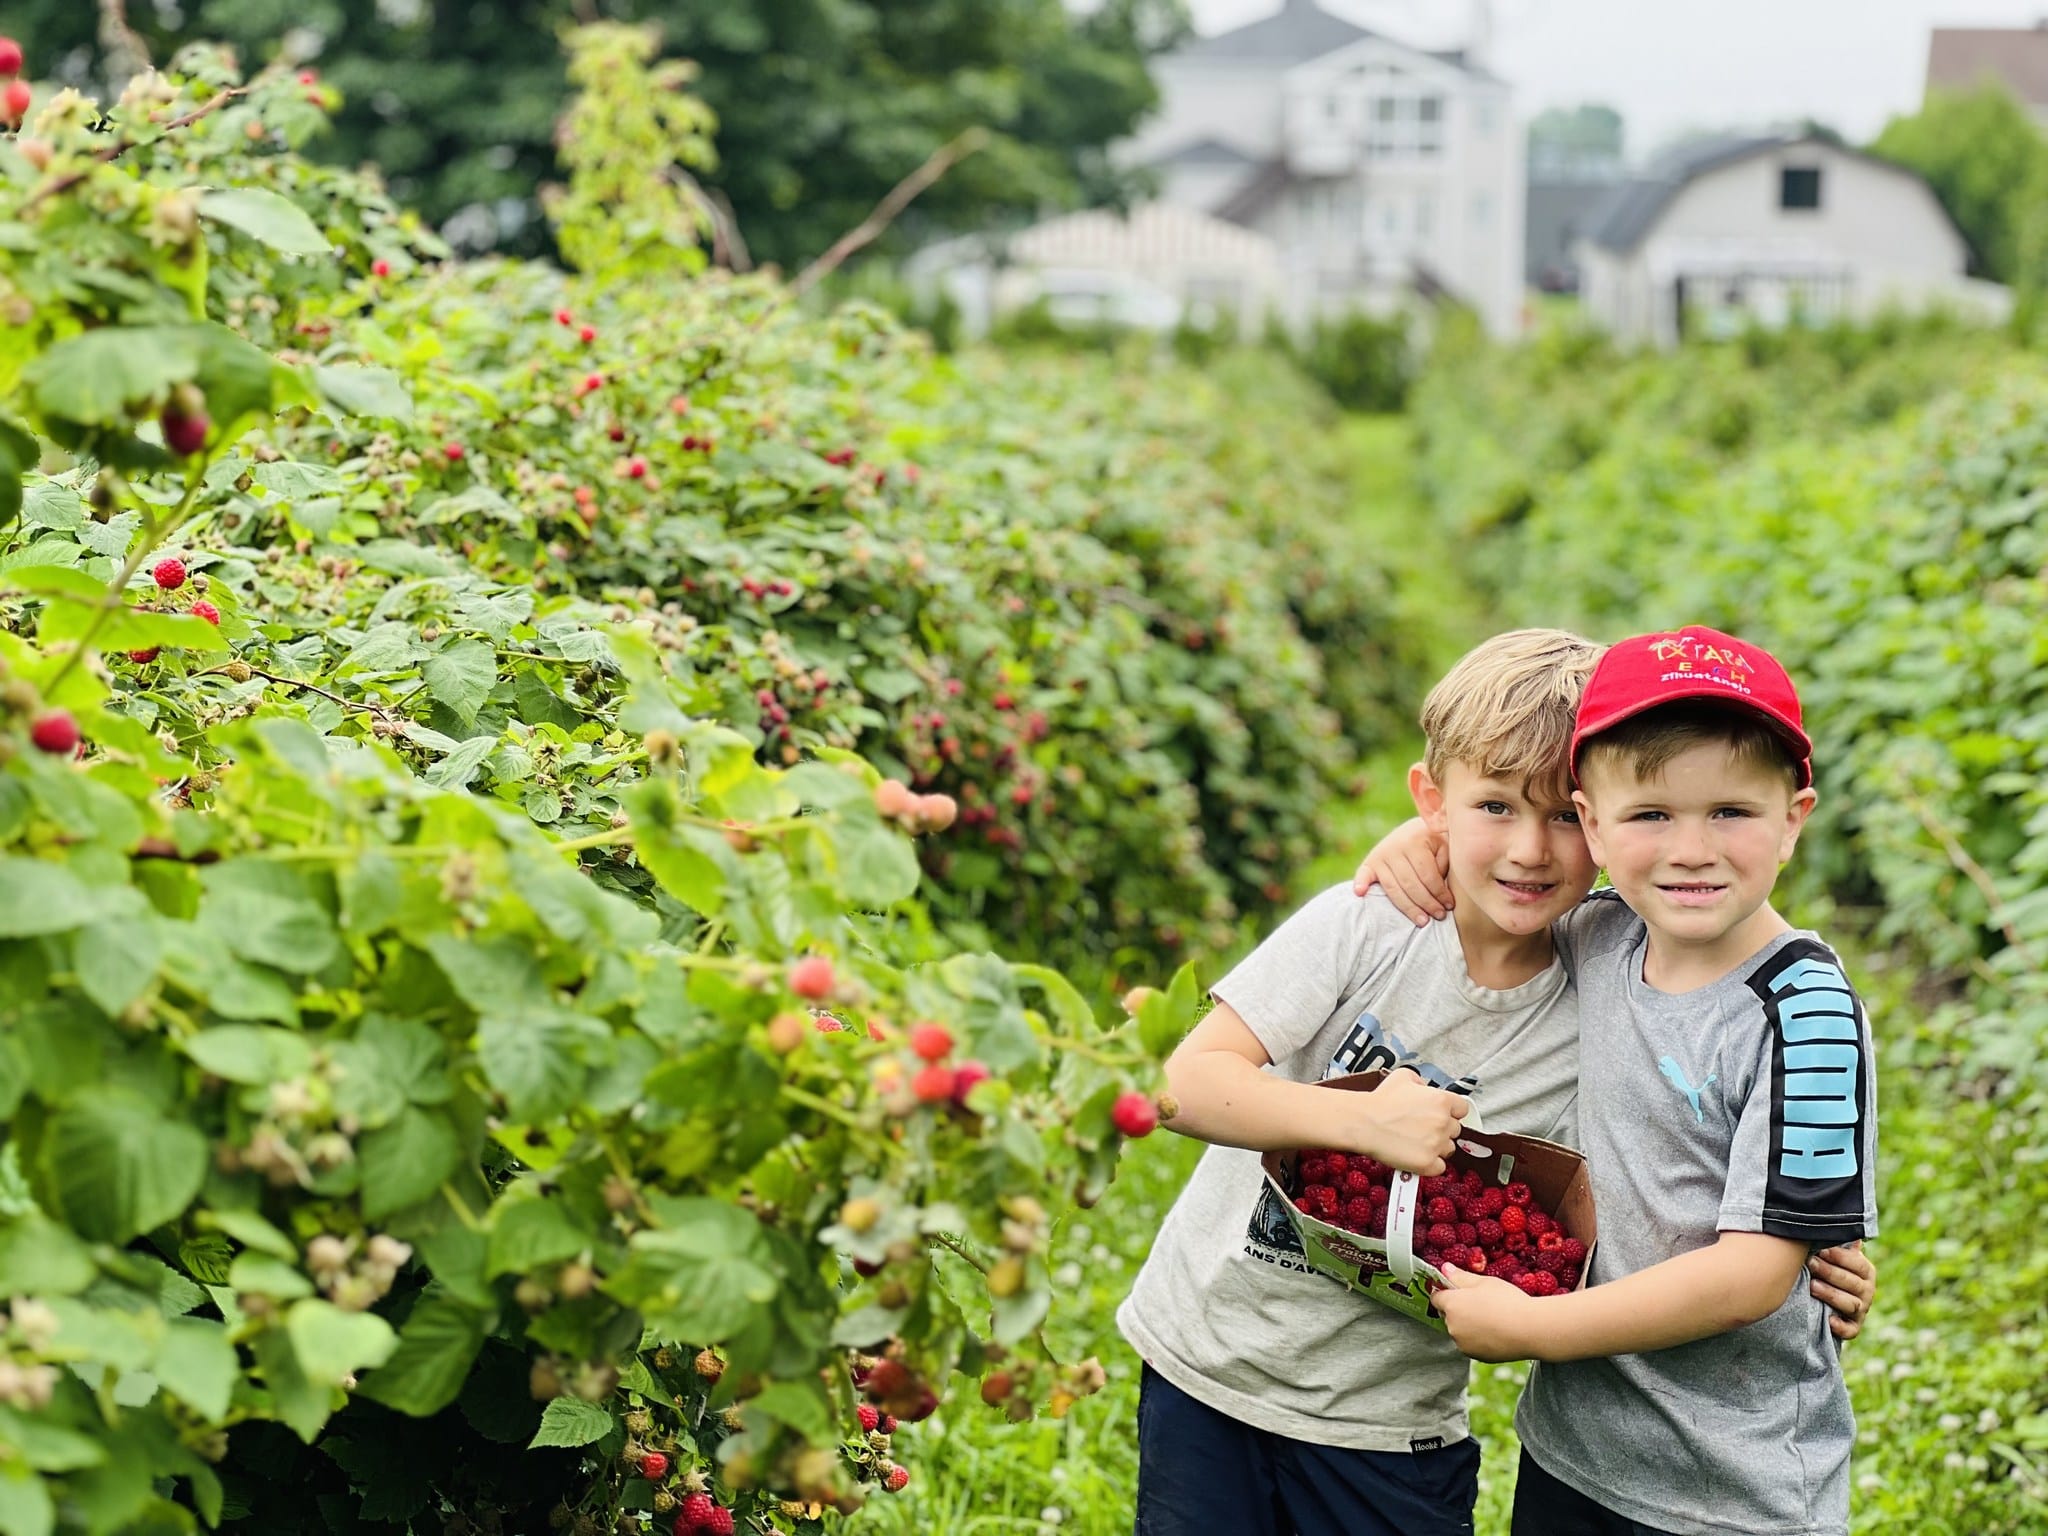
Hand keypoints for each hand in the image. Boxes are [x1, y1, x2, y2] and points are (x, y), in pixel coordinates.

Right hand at [1349, 1068, 1468, 1174]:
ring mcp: (1437, 1144)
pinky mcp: (1427, 1163)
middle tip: (1422, 1130)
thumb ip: (1421, 1083)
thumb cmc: (1380, 1101)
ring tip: (1416, 1143)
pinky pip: (1439, 1167)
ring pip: (1448, 1149)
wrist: (1363, 1122)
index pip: (1462, 1109)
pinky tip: (1416, 1156)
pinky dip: (1429, 1164)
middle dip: (1442, 1130)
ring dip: (1436, 1147)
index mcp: (1442, 1100)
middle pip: (1455, 1130)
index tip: (1442, 1116)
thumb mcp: (1403, 1077)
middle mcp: (1443, 1122)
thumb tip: (1426, 1090)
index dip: (1451, 1113)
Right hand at [1351, 816, 1452, 925]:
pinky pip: (1363, 874)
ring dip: (1408, 907)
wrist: (1415, 828)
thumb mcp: (1444, 848)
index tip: (1449, 905)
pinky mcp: (1370, 863)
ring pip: (1393, 888)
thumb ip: (1443, 866)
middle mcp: (1394, 847)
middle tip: (1439, 916)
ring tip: (1422, 921)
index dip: (1439, 893)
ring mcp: (1380, 855)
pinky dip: (1360, 883)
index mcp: (1415, 841)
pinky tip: (1360, 893)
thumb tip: (1440, 892)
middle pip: (1410, 884)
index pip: (1427, 875)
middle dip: (1426, 903)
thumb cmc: (1435, 843)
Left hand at [1431, 1265, 1541, 1361]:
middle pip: (1448, 1315)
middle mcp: (1452, 1326)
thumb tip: (1445, 1269)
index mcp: (1451, 1305)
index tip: (1458, 1291)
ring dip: (1468, 1326)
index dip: (1446, 1292)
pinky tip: (1496, 1331)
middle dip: (1459, 1309)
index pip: (1436, 1297)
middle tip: (1481, 1303)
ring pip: (1460, 1331)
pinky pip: (1471, 1344)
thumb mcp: (1484, 1282)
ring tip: (1492, 1318)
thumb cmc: (1508, 1302)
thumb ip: (1460, 1276)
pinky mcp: (1475, 1357)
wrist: (1530, 1330)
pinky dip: (1478, 1339)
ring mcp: (1463, 1344)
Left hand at [1810, 1241, 1875, 1341]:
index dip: (1840, 1257)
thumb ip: (1836, 1240)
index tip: (1821, 1249)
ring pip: (1851, 1304)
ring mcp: (1861, 1309)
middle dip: (1830, 1272)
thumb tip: (1838, 1214)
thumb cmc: (1826, 1267)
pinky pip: (1852, 1330)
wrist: (1821, 1298)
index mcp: (1865, 1270)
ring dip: (1832, 1295)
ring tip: (1812, 1287)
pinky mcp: (1853, 1326)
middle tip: (1811, 1264)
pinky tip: (1829, 1320)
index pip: (1858, 1264)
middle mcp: (1867, 1290)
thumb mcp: (1832, 1253)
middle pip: (1852, 1283)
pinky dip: (1842, 1327)